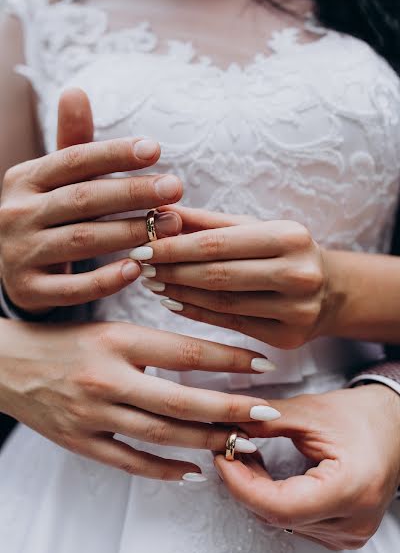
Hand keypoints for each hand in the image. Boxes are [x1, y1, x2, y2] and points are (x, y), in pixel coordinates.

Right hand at [0, 89, 182, 313]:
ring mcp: (19, 254)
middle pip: (82, 199)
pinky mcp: (29, 289)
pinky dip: (106, 280)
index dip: (114, 154)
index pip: (73, 160)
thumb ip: (72, 144)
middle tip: (176, 188)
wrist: (14, 268)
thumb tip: (76, 91)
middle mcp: (16, 213)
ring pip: (82, 241)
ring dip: (130, 233)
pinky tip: (137, 269)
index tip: (156, 149)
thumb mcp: (54, 179)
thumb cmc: (48, 215)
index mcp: (25, 179)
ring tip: (172, 226)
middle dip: (133, 193)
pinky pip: (72, 288)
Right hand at [0, 317, 278, 479]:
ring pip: (161, 434)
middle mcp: (108, 377)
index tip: (263, 365)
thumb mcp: (111, 329)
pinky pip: (130, 462)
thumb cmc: (65, 342)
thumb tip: (204, 361)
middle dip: (229, 409)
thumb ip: (153, 345)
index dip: (229, 359)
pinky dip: (164, 470)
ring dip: (206, 441)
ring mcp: (93, 413)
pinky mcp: (81, 442)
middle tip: (266, 414)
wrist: (9, 364)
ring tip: (241, 443)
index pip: (186, 351)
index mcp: (118, 340)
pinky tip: (193, 472)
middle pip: (180, 400)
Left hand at [134, 206, 327, 349]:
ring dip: (181, 293)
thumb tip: (160, 215)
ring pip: (223, 303)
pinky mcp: (289, 337)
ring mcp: (297, 310)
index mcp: (289, 237)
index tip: (141, 247)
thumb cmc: (283, 251)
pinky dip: (197, 313)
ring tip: (153, 283)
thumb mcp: (254, 228)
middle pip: (218, 275)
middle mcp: (298, 273)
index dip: (175, 247)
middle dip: (173, 271)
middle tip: (141, 268)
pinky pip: (231, 324)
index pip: (218, 244)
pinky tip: (173, 302)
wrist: (331, 290)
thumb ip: (208, 223)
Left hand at [215, 385, 399, 549]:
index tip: (222, 457)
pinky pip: (293, 520)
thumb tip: (225, 427)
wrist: (392, 425)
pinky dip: (271, 497)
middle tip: (227, 448)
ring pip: (281, 520)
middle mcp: (352, 521)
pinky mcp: (341, 531)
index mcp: (350, 488)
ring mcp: (348, 532)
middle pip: (277, 514)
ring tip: (245, 455)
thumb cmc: (361, 417)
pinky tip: (263, 472)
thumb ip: (264, 422)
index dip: (241, 484)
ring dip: (254, 489)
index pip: (279, 506)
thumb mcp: (309, 412)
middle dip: (243, 482)